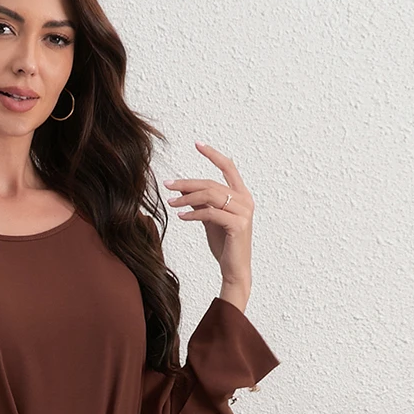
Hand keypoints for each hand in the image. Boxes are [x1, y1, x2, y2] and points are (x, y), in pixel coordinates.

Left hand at [162, 143, 254, 305]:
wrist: (234, 269)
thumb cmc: (224, 244)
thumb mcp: (209, 218)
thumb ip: (201, 202)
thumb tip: (183, 188)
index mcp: (241, 195)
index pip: (228, 167)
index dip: (213, 154)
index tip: (197, 144)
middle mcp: (245, 200)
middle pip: (212, 183)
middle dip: (188, 183)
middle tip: (168, 184)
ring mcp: (243, 212)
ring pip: (211, 196)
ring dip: (187, 198)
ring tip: (171, 203)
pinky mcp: (238, 225)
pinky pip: (211, 213)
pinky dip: (194, 214)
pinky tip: (181, 217)